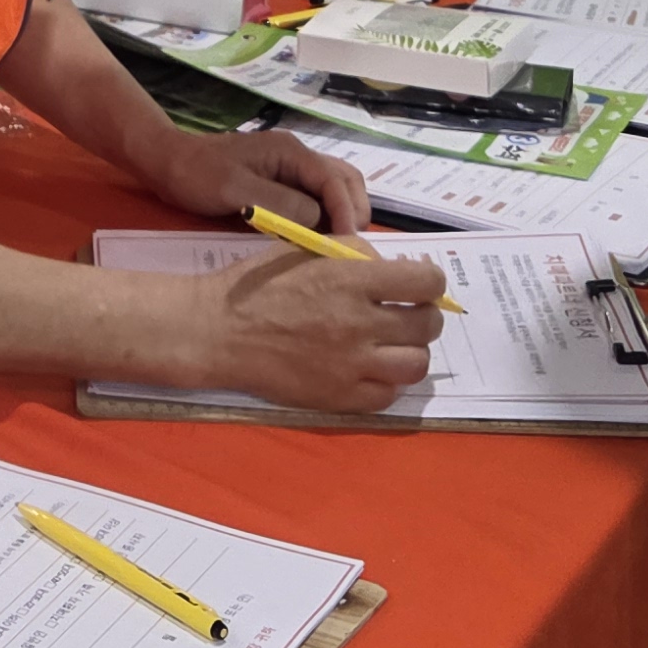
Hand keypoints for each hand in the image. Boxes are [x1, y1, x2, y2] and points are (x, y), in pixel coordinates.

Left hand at [136, 122, 369, 237]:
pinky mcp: (280, 185)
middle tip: (347, 247)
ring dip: (341, 216)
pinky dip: (322, 219)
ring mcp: (290, 170)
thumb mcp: (237, 191)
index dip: (347, 212)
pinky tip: (314, 240)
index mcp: (291, 153)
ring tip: (334, 247)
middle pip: (345, 180)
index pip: (336, 180)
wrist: (166, 163)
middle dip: (353, 211)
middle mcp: (298, 157)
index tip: (346, 245)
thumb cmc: (197, 174)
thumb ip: (280, 204)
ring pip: (333, 190)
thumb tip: (319, 221)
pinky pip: (313, 200)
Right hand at [196, 247, 445, 412]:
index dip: (430, 281)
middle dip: (424, 315)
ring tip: (391, 344)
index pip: (426, 282)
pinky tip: (369, 368)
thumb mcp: (305, 248)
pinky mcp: (339, 398)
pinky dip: (386, 381)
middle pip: (427, 325)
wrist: (218, 332)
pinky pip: (388, 395)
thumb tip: (390, 267)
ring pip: (416, 365)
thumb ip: (353, 252)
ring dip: (410, 351)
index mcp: (350, 280)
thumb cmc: (257, 284)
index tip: (418, 284)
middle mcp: (358, 324)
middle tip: (406, 313)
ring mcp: (351, 365)